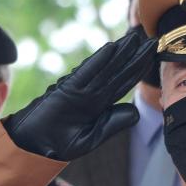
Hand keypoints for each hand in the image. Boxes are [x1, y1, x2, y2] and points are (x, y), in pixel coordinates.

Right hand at [4, 30, 155, 160]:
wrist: (34, 147)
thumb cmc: (59, 145)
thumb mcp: (91, 138)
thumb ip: (112, 124)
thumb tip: (136, 112)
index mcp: (99, 106)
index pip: (123, 84)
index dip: (138, 70)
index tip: (152, 56)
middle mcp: (92, 94)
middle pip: (118, 71)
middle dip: (135, 56)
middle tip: (151, 39)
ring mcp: (80, 89)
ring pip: (105, 68)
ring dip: (121, 52)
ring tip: (135, 37)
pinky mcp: (67, 89)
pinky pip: (87, 73)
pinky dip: (99, 60)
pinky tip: (112, 48)